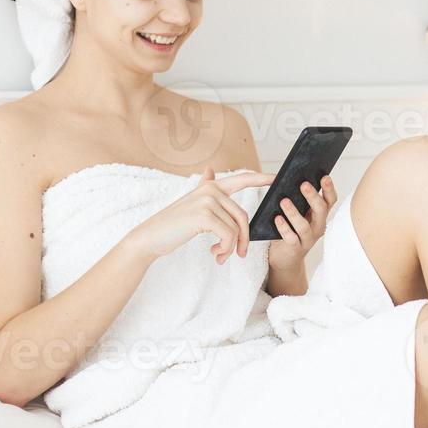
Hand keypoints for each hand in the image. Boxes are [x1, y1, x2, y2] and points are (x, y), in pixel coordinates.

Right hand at [128, 166, 277, 264]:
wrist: (150, 238)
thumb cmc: (173, 225)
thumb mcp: (191, 204)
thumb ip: (204, 188)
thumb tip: (210, 170)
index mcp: (210, 187)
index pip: (242, 178)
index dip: (261, 178)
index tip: (277, 176)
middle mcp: (210, 190)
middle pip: (243, 216)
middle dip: (244, 238)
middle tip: (240, 254)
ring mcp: (207, 201)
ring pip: (236, 228)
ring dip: (231, 248)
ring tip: (220, 256)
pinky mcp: (204, 216)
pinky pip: (228, 235)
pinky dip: (225, 249)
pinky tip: (215, 254)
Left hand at [266, 175, 336, 275]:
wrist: (285, 258)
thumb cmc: (291, 230)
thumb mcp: (299, 214)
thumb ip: (299, 201)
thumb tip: (290, 180)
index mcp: (320, 215)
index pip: (330, 200)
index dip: (329, 189)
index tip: (324, 176)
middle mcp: (318, 226)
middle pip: (321, 210)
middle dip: (313, 197)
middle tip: (303, 184)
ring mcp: (308, 239)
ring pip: (304, 226)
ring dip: (294, 212)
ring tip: (284, 201)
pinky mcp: (296, 249)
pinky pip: (291, 238)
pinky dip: (284, 228)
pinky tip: (276, 218)